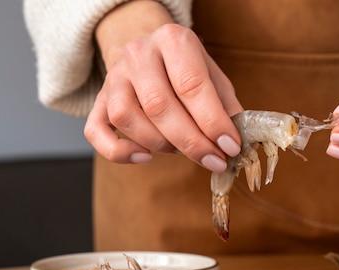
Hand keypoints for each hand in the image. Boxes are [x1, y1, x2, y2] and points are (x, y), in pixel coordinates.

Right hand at [84, 2, 242, 171]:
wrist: (151, 53)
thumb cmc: (187, 70)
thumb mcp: (213, 78)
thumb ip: (227, 108)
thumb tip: (243, 144)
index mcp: (173, 40)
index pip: (191, 85)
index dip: (213, 122)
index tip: (230, 147)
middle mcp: (139, 53)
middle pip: (159, 105)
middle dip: (192, 142)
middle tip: (214, 160)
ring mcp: (114, 76)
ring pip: (127, 118)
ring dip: (160, 144)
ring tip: (183, 150)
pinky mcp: (98, 100)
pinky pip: (95, 131)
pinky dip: (119, 151)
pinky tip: (145, 157)